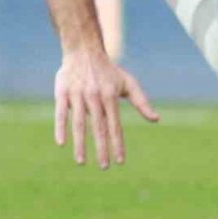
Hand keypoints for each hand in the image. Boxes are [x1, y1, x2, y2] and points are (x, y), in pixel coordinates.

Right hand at [55, 47, 158, 168]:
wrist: (85, 50)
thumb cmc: (109, 71)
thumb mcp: (128, 84)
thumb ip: (141, 102)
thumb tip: (156, 119)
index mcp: (111, 97)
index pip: (116, 126)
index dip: (118, 144)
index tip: (120, 161)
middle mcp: (96, 97)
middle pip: (99, 128)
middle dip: (102, 149)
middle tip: (104, 168)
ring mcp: (78, 95)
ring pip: (80, 124)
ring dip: (80, 144)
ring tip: (81, 162)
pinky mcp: (62, 93)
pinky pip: (61, 114)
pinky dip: (61, 128)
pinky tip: (62, 143)